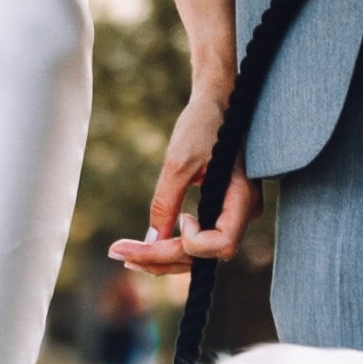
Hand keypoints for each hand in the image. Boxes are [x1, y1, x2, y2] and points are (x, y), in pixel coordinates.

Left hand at [110, 79, 257, 272]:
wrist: (216, 105)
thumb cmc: (203, 125)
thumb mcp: (179, 160)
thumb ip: (167, 201)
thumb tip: (151, 239)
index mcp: (243, 199)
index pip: (221, 244)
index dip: (194, 242)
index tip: (180, 217)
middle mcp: (242, 214)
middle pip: (203, 256)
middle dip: (162, 258)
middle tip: (119, 254)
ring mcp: (231, 216)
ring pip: (197, 255)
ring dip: (161, 258)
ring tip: (124, 255)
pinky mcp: (217, 215)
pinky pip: (195, 242)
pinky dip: (169, 247)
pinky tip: (143, 248)